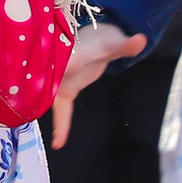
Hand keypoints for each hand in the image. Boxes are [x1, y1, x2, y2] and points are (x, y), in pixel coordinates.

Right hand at [53, 23, 146, 147]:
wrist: (95, 39)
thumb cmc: (102, 38)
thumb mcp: (114, 42)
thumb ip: (126, 45)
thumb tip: (141, 41)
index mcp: (70, 53)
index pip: (66, 60)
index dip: (64, 66)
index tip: (66, 72)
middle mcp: (59, 67)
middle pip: (47, 82)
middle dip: (42, 95)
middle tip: (40, 114)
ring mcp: (59, 80)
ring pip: (48, 97)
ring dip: (46, 113)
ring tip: (55, 140)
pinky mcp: (65, 91)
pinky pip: (60, 110)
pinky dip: (61, 125)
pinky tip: (59, 144)